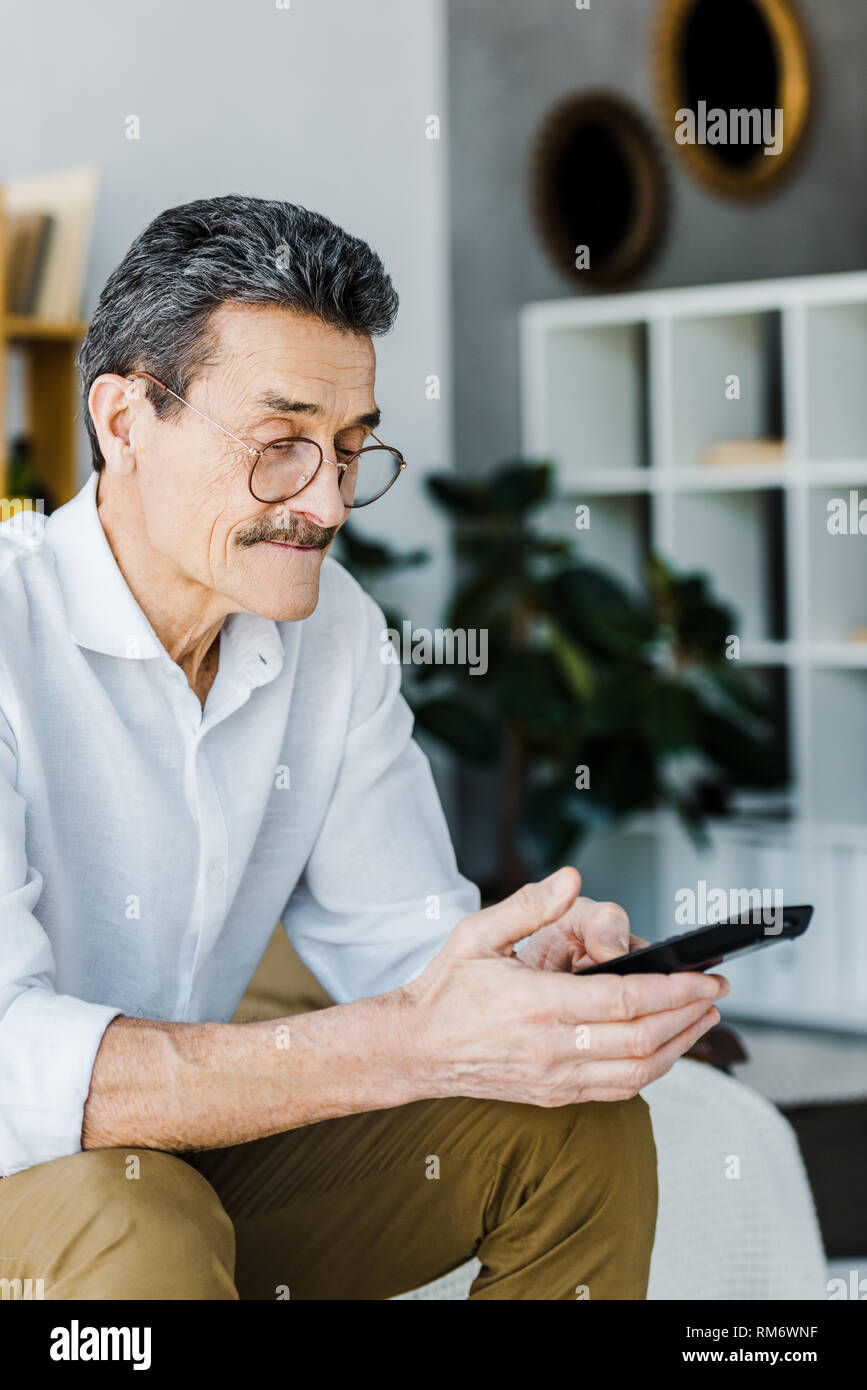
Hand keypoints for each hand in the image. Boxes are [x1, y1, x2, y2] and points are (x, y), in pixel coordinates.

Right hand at [402, 868, 728, 1106]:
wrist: (415, 1049)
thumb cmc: (447, 987)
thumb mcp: (478, 933)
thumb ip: (529, 904)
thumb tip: (570, 877)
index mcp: (536, 1004)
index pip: (626, 1001)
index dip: (675, 991)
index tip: (707, 978)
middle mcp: (550, 1048)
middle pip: (643, 1039)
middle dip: (689, 1016)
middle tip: (716, 995)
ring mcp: (554, 1078)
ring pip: (637, 1073)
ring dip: (680, 1047)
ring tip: (702, 1021)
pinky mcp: (553, 1095)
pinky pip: (617, 1090)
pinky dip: (651, 1071)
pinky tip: (664, 1049)